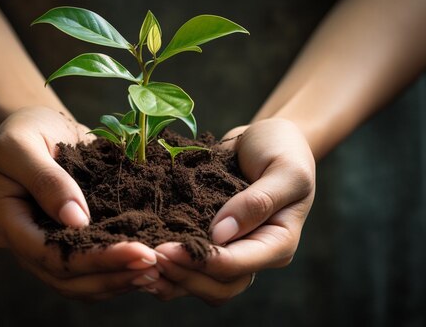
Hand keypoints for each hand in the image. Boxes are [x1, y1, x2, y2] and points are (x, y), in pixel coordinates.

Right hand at [0, 106, 158, 300]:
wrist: (38, 126)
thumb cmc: (26, 129)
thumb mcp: (23, 144)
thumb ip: (47, 180)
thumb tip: (77, 220)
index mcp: (7, 222)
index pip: (50, 255)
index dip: (94, 259)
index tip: (137, 251)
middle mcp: (25, 244)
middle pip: (67, 278)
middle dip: (112, 275)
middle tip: (154, 265)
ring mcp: (47, 247)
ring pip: (80, 283)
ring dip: (118, 280)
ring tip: (156, 271)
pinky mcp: (70, 242)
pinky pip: (91, 270)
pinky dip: (118, 271)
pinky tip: (146, 265)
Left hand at [148, 118, 314, 303]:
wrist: (265, 138)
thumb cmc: (282, 149)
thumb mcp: (284, 170)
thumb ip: (258, 201)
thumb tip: (221, 234)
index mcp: (277, 243)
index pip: (238, 266)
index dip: (201, 261)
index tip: (166, 249)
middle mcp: (253, 253)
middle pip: (219, 287)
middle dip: (183, 276)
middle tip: (149, 257)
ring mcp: (231, 249)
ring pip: (201, 283)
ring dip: (171, 278)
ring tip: (141, 264)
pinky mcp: (210, 239)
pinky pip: (190, 264)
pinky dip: (168, 265)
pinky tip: (142, 254)